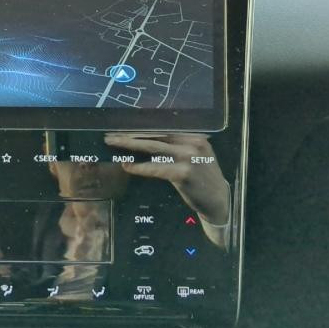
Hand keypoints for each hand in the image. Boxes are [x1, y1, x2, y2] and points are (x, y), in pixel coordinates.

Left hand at [104, 133, 229, 224]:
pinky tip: (127, 166)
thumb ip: (175, 146)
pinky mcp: (184, 173)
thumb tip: (144, 140)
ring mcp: (188, 157)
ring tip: (112, 144)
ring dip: (129, 145)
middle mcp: (191, 142)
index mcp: (193, 135)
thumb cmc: (201, 178)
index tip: (122, 126)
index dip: (140, 127)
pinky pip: (156, 168)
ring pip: (152, 148)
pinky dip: (140, 167)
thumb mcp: (194, 155)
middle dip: (130, 134)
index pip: (161, 128)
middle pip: (155, 135)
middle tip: (110, 134)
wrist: (218, 200)